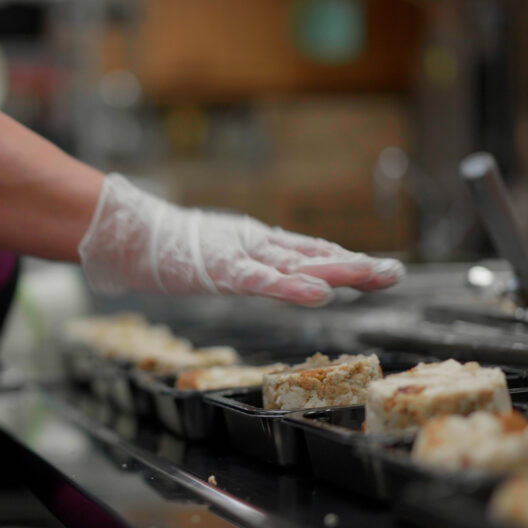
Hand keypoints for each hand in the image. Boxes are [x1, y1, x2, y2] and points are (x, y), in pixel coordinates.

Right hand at [78, 174, 404, 305]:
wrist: (132, 234)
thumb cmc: (174, 248)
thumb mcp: (221, 254)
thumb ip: (249, 264)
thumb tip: (277, 275)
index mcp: (258, 244)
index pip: (310, 253)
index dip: (346, 261)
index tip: (380, 270)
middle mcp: (258, 245)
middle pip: (314, 257)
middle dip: (356, 267)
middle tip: (395, 273)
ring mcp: (242, 255)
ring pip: (297, 264)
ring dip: (338, 272)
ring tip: (374, 275)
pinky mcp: (222, 268)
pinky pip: (261, 280)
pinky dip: (290, 287)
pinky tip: (318, 293)